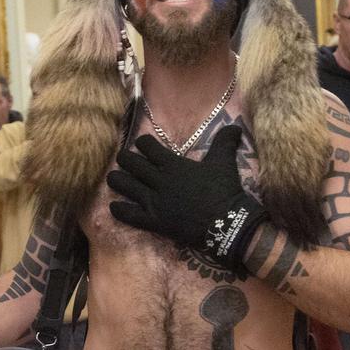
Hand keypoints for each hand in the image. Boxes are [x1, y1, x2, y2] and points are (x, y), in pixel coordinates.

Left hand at [108, 125, 266, 268]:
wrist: (226, 223)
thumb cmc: (224, 190)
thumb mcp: (225, 161)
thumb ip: (225, 141)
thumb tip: (236, 125)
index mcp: (173, 164)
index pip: (147, 147)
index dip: (142, 143)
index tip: (142, 144)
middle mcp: (159, 180)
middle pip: (131, 164)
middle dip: (124, 159)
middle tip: (123, 159)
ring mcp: (154, 202)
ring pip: (126, 186)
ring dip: (117, 180)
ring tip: (113, 178)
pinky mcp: (154, 221)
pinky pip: (129, 215)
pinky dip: (119, 210)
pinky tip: (114, 206)